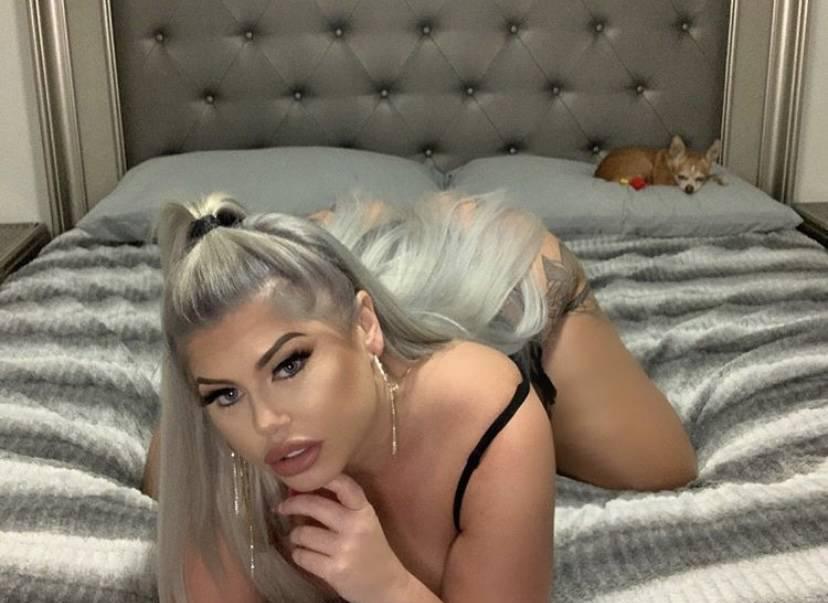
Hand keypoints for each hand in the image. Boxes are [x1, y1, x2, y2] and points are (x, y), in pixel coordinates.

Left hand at [275, 474, 409, 602]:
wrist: (387, 584)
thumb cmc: (371, 548)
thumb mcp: (364, 521)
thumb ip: (342, 506)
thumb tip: (301, 491)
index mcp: (364, 511)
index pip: (343, 485)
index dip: (322, 478)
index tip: (304, 478)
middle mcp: (355, 527)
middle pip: (314, 506)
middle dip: (292, 505)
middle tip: (282, 507)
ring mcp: (345, 549)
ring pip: (303, 533)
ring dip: (295, 535)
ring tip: (299, 538)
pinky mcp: (335, 571)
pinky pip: (302, 556)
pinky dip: (298, 554)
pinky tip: (304, 554)